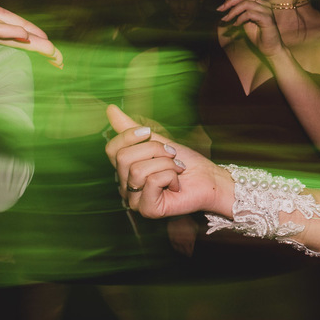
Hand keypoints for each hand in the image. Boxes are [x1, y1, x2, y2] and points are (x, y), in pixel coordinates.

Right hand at [105, 104, 232, 218]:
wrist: (209, 178)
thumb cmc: (185, 162)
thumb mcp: (158, 140)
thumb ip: (133, 128)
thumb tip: (110, 109)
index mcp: (125, 170)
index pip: (111, 149)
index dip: (129, 136)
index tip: (149, 132)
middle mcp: (126, 186)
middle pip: (123, 158)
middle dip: (153, 149)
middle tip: (171, 155)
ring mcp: (135, 200)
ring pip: (137, 170)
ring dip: (165, 163)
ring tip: (176, 169)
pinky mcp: (148, 209)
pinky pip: (152, 182)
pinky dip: (170, 176)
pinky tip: (176, 184)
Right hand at [167, 215, 198, 256]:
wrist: (178, 218)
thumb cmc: (188, 221)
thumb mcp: (195, 226)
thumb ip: (196, 233)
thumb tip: (196, 237)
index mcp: (191, 239)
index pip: (191, 248)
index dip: (191, 251)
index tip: (191, 254)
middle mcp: (184, 242)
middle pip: (186, 251)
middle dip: (188, 253)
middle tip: (188, 255)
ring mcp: (177, 241)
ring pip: (180, 250)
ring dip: (182, 252)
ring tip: (184, 253)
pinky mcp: (172, 239)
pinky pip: (174, 246)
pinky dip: (176, 249)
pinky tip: (178, 249)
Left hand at [218, 0, 283, 55]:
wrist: (269, 48)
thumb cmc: (258, 35)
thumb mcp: (244, 20)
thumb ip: (238, 10)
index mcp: (260, 1)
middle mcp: (265, 3)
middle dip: (230, 1)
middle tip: (220, 9)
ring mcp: (267, 10)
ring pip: (246, 3)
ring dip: (233, 11)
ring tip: (226, 19)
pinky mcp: (267, 18)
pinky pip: (249, 14)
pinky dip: (240, 19)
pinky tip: (236, 25)